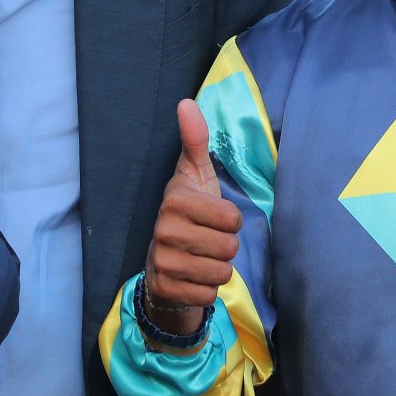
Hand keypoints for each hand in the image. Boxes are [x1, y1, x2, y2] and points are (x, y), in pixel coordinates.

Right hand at [143, 100, 242, 336]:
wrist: (162, 263)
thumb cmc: (188, 214)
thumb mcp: (194, 175)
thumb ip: (195, 140)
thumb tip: (186, 101)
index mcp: (175, 200)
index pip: (232, 218)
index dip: (230, 221)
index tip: (212, 218)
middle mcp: (164, 230)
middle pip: (230, 247)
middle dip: (225, 247)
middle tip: (206, 241)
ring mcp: (162, 262)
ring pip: (222, 272)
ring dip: (217, 269)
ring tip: (199, 258)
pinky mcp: (166, 290)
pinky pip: (209, 294)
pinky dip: (206, 290)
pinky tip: (192, 278)